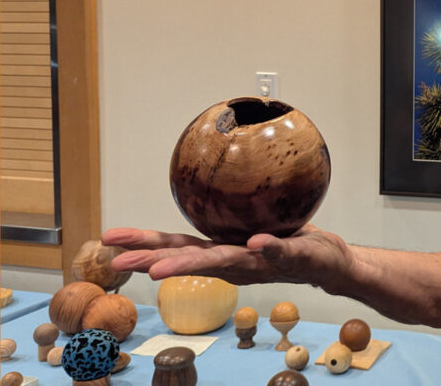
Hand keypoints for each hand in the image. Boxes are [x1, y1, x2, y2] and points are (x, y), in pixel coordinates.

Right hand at [101, 224, 353, 291]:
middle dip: (154, 261)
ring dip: (192, 266)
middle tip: (119, 262)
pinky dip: (267, 247)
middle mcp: (236, 263)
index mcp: (223, 252)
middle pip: (190, 260)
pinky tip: (255, 242)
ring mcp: (261, 263)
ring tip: (161, 269)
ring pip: (224, 262)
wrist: (330, 262)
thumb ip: (231, 206)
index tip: (110, 239)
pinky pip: (279, 251)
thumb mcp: (253, 222)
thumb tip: (204, 170)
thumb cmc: (289, 239)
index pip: (177, 247)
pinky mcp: (292, 257)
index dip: (144, 244)